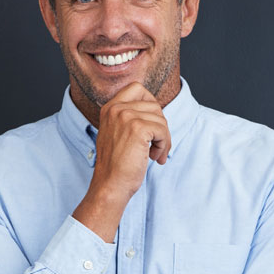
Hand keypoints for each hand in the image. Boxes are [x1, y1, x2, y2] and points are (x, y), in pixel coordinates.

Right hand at [73, 82, 170, 241]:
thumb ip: (130, 118)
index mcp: (109, 108)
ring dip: (163, 138)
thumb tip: (157, 111)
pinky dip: (164, 145)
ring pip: (160, 118)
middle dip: (160, 126)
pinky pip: (162, 130)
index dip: (150, 104)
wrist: (110, 185)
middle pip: (153, 105)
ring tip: (156, 154)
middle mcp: (116, 108)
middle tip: (156, 146)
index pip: (137, 88)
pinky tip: (156, 157)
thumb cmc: (116, 164)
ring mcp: (126, 116)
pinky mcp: (138, 128)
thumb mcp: (117, 133)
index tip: (151, 124)